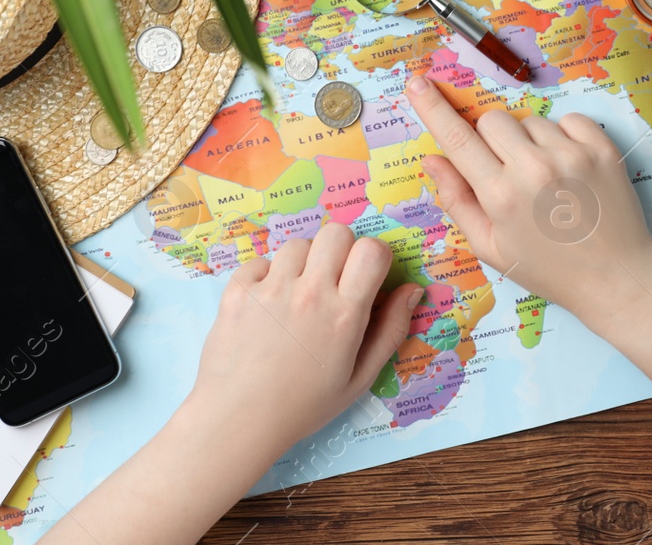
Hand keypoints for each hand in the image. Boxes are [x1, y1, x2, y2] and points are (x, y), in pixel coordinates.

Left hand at [187, 222, 421, 454]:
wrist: (238, 419)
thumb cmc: (303, 406)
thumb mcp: (359, 379)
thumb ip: (391, 331)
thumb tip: (413, 290)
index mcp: (344, 314)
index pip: (372, 250)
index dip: (375, 257)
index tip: (367, 276)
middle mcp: (310, 292)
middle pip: (336, 232)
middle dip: (340, 250)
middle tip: (332, 281)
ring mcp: (271, 287)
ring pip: (298, 244)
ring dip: (303, 263)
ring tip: (295, 297)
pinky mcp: (239, 289)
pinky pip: (261, 260)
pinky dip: (266, 276)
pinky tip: (266, 306)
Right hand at [405, 74, 651, 322]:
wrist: (617, 278)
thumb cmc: (548, 268)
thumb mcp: (492, 248)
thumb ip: (457, 201)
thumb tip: (431, 159)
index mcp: (500, 196)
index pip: (456, 139)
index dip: (432, 108)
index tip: (416, 82)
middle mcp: (534, 168)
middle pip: (492, 120)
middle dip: (491, 140)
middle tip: (507, 171)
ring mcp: (571, 155)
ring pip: (529, 120)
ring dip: (529, 141)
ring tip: (547, 178)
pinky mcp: (601, 148)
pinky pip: (568, 118)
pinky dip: (563, 136)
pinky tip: (570, 168)